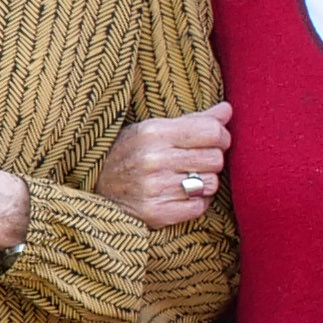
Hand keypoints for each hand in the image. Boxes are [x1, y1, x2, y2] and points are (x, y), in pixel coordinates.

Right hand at [97, 102, 233, 229]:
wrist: (94, 187)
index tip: (215, 141)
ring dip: (203, 183)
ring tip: (185, 179)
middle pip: (215, 159)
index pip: (212, 132)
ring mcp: (154, 188)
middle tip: (195, 162)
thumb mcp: (154, 129)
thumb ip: (194, 120)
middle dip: (210, 160)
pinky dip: (195, 203)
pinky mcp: (156, 213)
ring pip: (210, 184)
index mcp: (153, 133)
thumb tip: (228, 109)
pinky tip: (180, 196)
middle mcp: (153, 159)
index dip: (221, 136)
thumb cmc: (129, 153)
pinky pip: (199, 208)